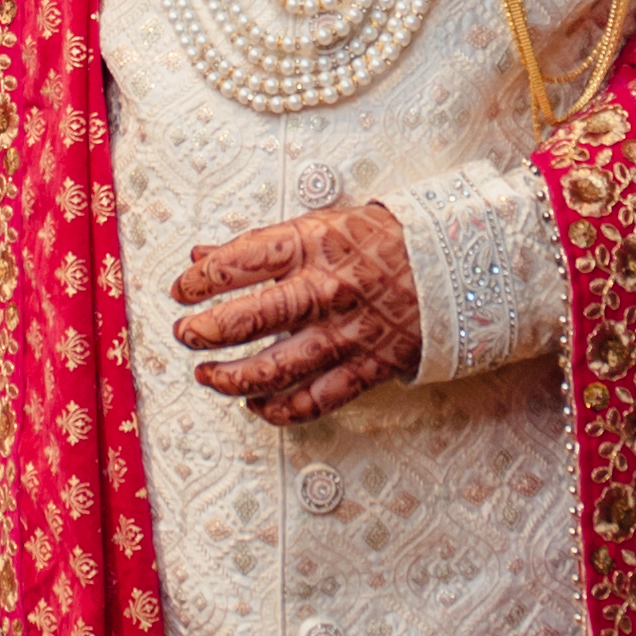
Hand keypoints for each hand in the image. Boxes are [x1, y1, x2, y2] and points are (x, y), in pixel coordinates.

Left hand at [170, 201, 420, 424]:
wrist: (453, 266)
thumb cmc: (383, 241)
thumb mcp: (321, 225)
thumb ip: (260, 243)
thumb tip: (202, 253)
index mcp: (314, 246)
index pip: (241, 262)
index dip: (201, 279)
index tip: (181, 289)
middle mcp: (327, 291)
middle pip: (253, 318)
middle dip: (208, 330)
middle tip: (186, 335)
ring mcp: (347, 333)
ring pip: (278, 367)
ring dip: (233, 377)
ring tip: (207, 376)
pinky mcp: (367, 366)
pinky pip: (318, 399)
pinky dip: (282, 410)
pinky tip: (257, 406)